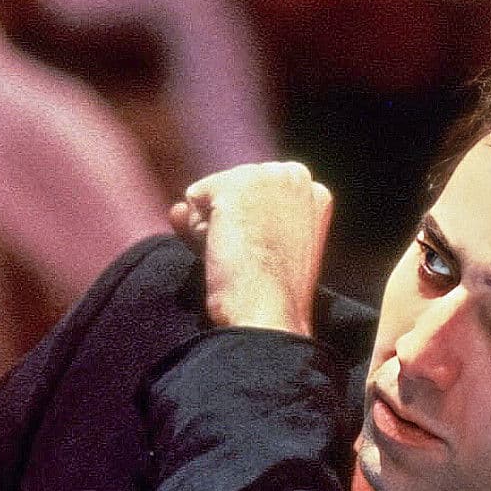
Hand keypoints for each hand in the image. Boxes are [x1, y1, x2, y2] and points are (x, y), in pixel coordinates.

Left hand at [166, 161, 331, 335]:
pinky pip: (193, 199)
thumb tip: (177, 210)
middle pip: (232, 189)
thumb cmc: (271, 295)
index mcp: (314, 193)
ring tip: (241, 258)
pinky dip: (197, 231)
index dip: (250, 229)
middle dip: (230, 223)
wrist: (270, 315)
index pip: (256, 196)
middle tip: (253, 260)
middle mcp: (294, 175)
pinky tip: (226, 252)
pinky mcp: (237, 183)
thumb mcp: (264, 250)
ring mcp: (267, 175)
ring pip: (211, 195)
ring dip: (213, 230)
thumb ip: (230, 220)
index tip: (267, 256)